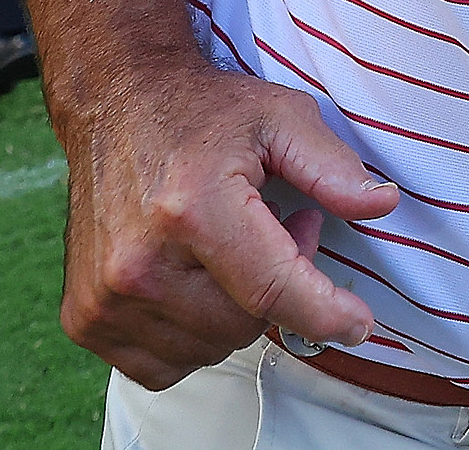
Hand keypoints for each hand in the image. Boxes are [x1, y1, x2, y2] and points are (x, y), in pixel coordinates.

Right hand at [60, 63, 400, 390]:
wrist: (116, 104)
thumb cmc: (204, 113)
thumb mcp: (283, 117)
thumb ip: (333, 166)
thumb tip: (383, 205)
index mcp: (192, 209)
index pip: (273, 290)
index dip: (325, 313)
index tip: (357, 325)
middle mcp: (140, 261)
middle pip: (245, 324)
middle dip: (279, 287)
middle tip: (280, 228)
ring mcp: (105, 297)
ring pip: (209, 347)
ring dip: (235, 310)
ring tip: (234, 246)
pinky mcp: (85, 318)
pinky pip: (164, 364)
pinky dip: (192, 334)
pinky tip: (196, 279)